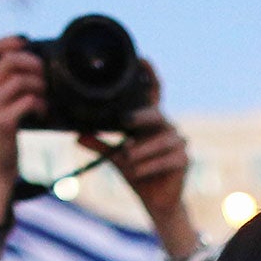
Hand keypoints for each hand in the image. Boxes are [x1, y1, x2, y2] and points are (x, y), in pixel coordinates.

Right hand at [0, 36, 45, 219]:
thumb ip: (10, 82)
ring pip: (23, 80)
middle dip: (35, 65)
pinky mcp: (2, 120)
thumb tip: (39, 60)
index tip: (27, 42)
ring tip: (46, 101)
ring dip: (42, 88)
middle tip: (46, 79)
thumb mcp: (2, 102)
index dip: (7, 41)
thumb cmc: (5, 131)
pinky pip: (29, 101)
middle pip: (11, 60)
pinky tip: (43, 114)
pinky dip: (42, 105)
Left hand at [79, 66, 195, 257]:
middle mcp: (166, 128)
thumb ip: (99, 144)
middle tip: (126, 121)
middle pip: (156, 114)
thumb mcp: (114, 157)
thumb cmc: (137, 174)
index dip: (150, 76)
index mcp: (150, 122)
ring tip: (127, 160)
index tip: (142, 59)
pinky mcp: (184, 160)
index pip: (153, 94)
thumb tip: (76, 135)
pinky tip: (138, 172)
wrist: (156, 201)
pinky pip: (165, 159)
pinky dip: (148, 166)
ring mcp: (178, 143)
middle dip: (141, 117)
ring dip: (141, 151)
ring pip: (159, 141)